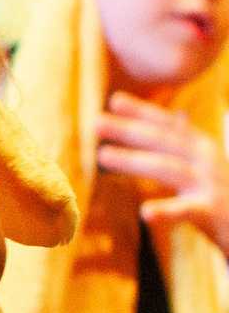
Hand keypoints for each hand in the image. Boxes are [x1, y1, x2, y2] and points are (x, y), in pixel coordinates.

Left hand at [96, 94, 228, 250]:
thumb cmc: (227, 196)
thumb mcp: (208, 165)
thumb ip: (189, 143)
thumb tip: (179, 115)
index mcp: (202, 149)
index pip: (169, 126)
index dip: (144, 111)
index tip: (114, 100)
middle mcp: (207, 161)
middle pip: (164, 141)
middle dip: (130, 129)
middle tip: (96, 121)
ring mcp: (210, 185)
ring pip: (168, 169)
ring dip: (135, 160)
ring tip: (102, 155)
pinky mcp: (212, 212)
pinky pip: (186, 211)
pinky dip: (166, 211)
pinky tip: (145, 212)